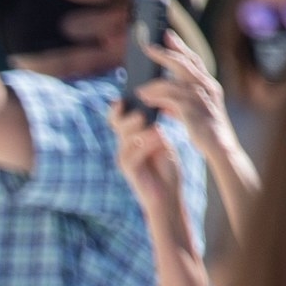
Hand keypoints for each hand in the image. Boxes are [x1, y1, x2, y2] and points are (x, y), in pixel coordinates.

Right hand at [108, 96, 185, 215]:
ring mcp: (124, 158)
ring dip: (140, 127)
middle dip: (130, 113)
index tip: (134, 90)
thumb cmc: (166, 168)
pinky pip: (133, 153)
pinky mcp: (129, 171)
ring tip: (155, 123)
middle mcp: (123, 145)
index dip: (121, 103)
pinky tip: (160, 137)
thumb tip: (156, 101)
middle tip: (144, 107)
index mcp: (129, 137)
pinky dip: (147, 143)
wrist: (167, 196)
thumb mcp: (160, 141)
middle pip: (117, 121)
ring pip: (125, 135)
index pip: (118, 115)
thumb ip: (153, 125)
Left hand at [136, 37, 229, 150]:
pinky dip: (155, 98)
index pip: (193, 60)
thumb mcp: (191, 114)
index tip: (167, 35)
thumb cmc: (206, 131)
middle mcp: (207, 86)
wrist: (220, 147)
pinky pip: (170, 99)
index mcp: (209, 84)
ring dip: (153, 84)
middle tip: (148, 47)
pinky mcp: (193, 110)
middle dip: (165, 54)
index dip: (180, 46)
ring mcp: (201, 97)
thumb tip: (161, 103)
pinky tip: (145, 99)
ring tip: (138, 87)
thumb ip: (177, 105)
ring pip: (173, 82)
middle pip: (184, 63)